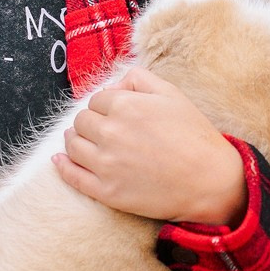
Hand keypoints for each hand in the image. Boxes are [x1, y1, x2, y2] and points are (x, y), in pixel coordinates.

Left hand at [53, 68, 246, 225]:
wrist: (210, 181)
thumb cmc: (194, 136)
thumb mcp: (172, 94)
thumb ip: (138, 78)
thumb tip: (112, 86)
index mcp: (126, 106)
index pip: (97, 99)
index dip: (105, 105)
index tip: (116, 113)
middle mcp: (111, 133)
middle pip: (81, 120)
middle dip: (91, 121)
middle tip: (104, 129)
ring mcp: (106, 164)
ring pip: (73, 145)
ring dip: (74, 139)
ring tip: (82, 140)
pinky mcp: (106, 191)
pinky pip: (72, 176)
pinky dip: (62, 165)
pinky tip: (59, 159)